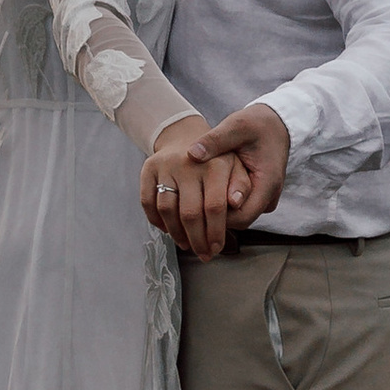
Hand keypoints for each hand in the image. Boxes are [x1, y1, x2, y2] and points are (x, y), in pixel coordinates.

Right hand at [140, 117, 252, 261]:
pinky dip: (156, 221)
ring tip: (187, 245)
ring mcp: (166, 166)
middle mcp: (189, 163)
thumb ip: (242, 187)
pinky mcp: (149, 168)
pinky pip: (148, 202)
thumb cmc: (216, 160)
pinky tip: (169, 231)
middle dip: (198, 240)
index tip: (217, 248)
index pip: (215, 206)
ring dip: (177, 234)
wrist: (185, 136)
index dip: (215, 232)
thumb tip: (237, 205)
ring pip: (167, 210)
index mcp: (215, 164)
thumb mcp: (237, 167)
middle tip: (203, 254)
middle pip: (190, 213)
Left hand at [196, 103, 289, 232]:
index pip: (242, 217)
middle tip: (189, 204)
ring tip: (196, 197)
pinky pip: (241, 208)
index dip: (217, 217)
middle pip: (239, 221)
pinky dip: (225, 204)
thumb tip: (191, 153)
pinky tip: (207, 192)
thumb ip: (215, 140)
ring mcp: (265, 198)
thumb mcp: (236, 126)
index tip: (195, 204)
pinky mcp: (259, 196)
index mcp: (267, 183)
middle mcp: (269, 196)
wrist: (276, 123)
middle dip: (215, 217)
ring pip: (239, 216)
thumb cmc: (257, 124)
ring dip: (219, 211)